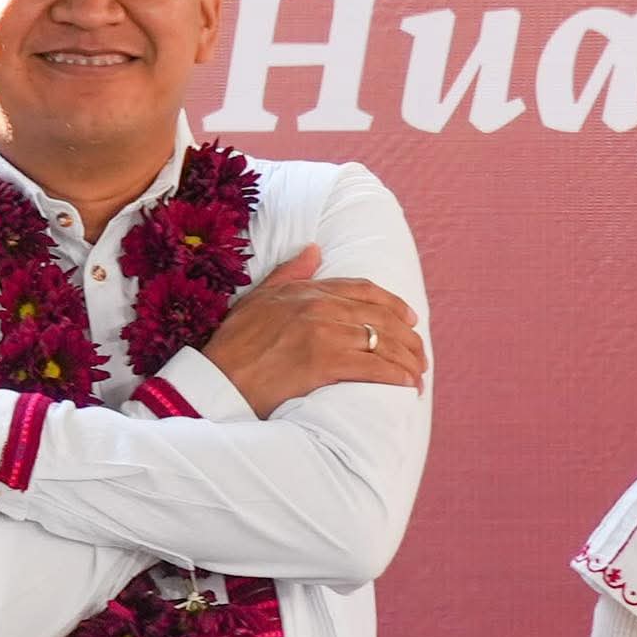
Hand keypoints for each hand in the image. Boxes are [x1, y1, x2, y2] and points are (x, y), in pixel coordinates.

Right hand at [202, 244, 427, 416]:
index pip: (363, 290)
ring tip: (416, 376)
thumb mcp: (258, 298)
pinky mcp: (324, 363)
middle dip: (407, 338)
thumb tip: (313, 251)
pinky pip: (372, 368)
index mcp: (307, 291)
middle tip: (419, 356)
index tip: (409, 319)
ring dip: (406, 360)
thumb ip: (290, 274)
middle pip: (380, 316)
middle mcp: (319, 307)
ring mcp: (323, 334)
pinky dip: (394, 376)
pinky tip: (405, 385)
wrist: (218, 380)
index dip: (392, 304)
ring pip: (381, 342)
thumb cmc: (233, 345)